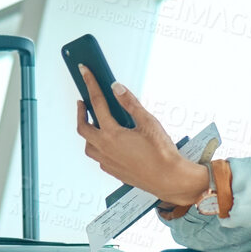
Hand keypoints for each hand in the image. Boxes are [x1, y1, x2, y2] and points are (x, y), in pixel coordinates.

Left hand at [74, 66, 209, 204]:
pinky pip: (98, 157)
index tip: (84, 72)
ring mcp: (107, 162)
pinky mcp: (113, 171)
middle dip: (81, 113)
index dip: (90, 84)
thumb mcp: (148, 123)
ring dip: (88, 132)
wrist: (170, 180)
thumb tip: (117, 88)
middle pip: (83, 128)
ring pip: (88, 145)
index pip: (97, 103)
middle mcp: (105, 149)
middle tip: (83, 102)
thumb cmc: (162, 153)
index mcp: (112, 135)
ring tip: (94, 123)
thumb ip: (130, 104)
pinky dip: (97, 146)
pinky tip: (108, 142)